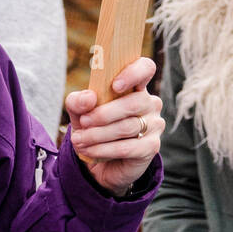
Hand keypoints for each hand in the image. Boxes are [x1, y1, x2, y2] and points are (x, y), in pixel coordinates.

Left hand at [66, 58, 162, 196]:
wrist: (98, 162)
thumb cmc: (93, 128)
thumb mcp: (79, 112)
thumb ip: (78, 101)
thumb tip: (89, 98)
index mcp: (136, 86)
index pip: (145, 68)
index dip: (134, 73)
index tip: (115, 85)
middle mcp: (150, 103)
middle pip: (134, 103)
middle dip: (104, 114)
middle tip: (84, 122)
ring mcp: (154, 125)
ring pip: (128, 127)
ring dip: (98, 134)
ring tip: (79, 139)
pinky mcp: (151, 147)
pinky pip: (127, 147)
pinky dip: (103, 149)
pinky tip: (88, 150)